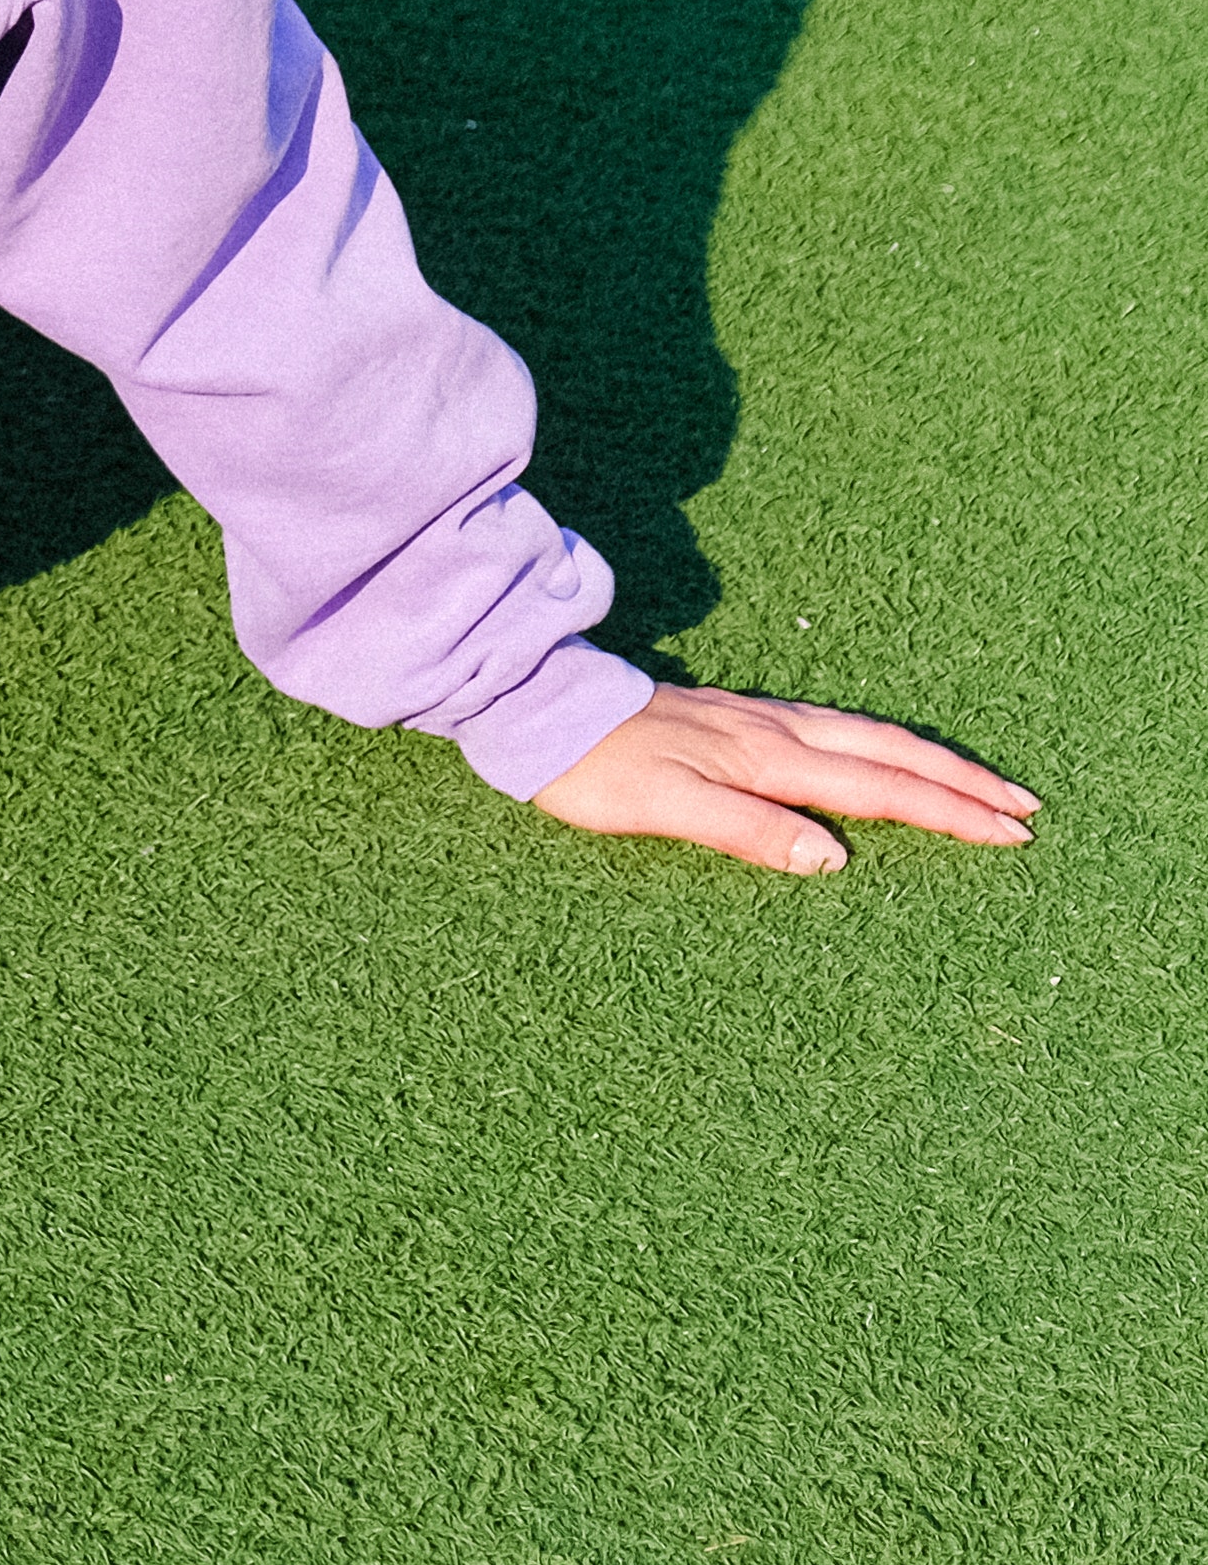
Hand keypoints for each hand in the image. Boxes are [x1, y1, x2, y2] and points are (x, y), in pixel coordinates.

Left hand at [528, 682, 1034, 872]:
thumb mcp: (665, 808)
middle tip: (1027, 808)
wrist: (536, 707)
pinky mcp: (738, 720)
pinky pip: (836, 731)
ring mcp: (759, 721)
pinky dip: (884, 747)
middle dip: (964, 782)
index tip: (1011, 835)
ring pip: (869, 737)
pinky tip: (884, 754)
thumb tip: (835, 857)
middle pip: (893, 754)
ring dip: (931, 761)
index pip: (882, 788)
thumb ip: (749, 830)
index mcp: (770, 757)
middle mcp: (776, 732)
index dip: (950, 813)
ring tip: (980, 783)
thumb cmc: (593, 767)